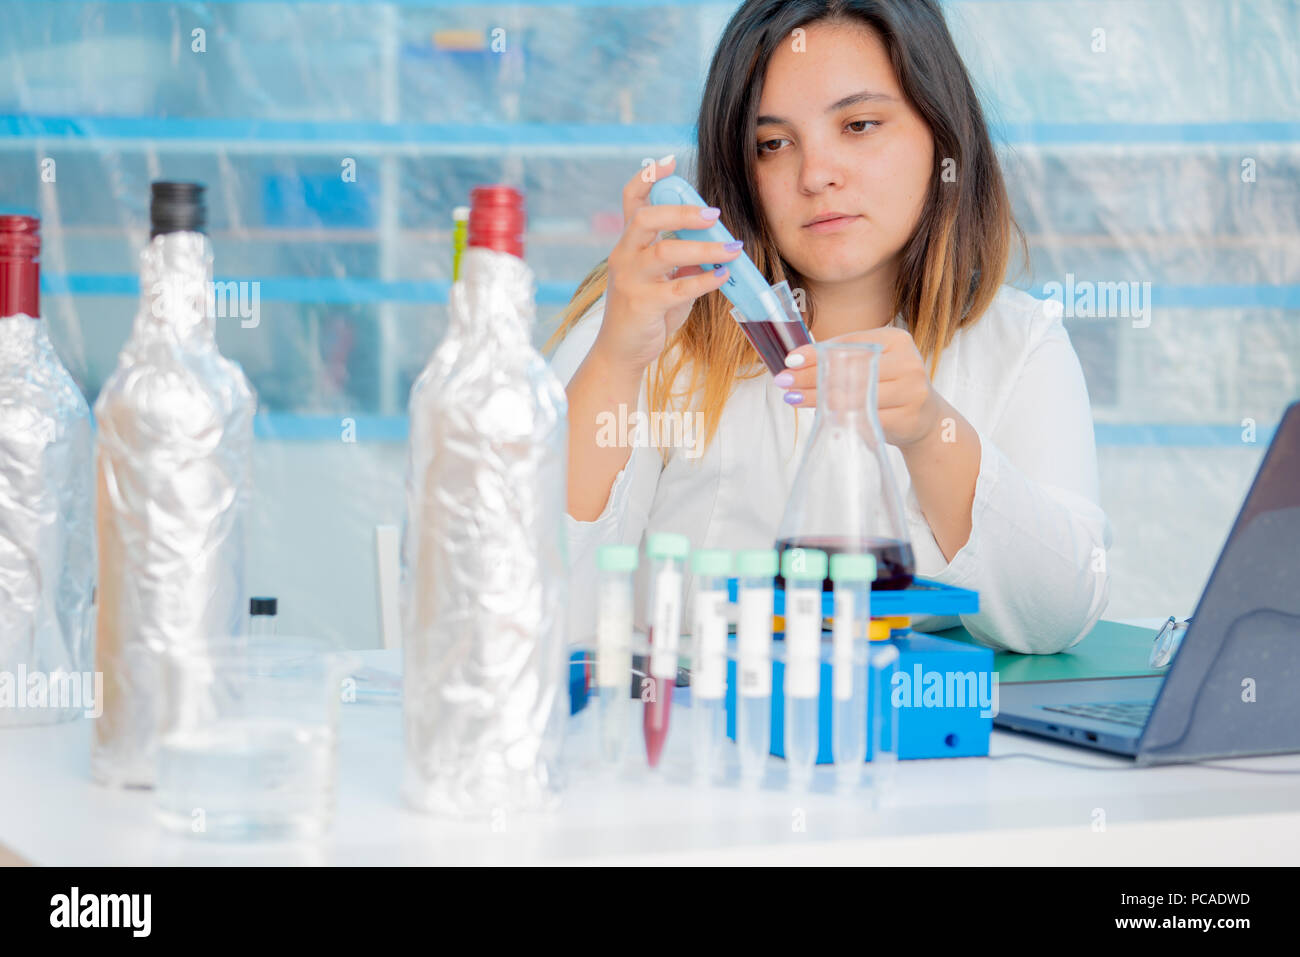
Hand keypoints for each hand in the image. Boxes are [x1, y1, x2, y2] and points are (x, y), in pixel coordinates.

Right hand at [592, 155, 743, 377]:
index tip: (671, 162)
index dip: (649, 178)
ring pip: (665, 252)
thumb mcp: (664, 280)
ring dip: (704, 247)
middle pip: (647, 218)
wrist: (622, 352)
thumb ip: (684, 260)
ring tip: (732, 248)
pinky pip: (677, 287)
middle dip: (681, 211)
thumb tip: (718, 245)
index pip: (632, 200)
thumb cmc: (647, 313)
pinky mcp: (641, 304)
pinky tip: (723, 276)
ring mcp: (630, 280)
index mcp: (629, 244)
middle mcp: (624, 256)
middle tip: (713, 213)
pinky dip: (704, 280)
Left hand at [774, 326, 944, 448]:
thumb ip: (842, 358)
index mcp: (898, 339)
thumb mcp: (872, 364)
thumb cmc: (890, 387)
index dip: (817, 352)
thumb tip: (796, 360)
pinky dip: (838, 416)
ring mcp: (911, 391)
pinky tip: (819, 415)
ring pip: (854, 394)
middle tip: (784, 381)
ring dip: (817, 398)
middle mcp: (908, 362)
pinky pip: (865, 417)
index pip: (850, 342)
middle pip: (850, 369)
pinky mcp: (908, 418)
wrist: (925, 420)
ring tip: (793, 398)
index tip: (790, 360)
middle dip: (811, 376)